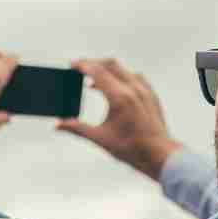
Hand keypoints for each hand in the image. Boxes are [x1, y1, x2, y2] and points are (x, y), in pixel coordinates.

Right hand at [56, 58, 182, 180]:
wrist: (159, 155)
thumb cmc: (131, 148)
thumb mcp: (100, 138)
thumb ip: (77, 128)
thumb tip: (58, 125)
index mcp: (120, 98)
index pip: (98, 72)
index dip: (83, 66)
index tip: (72, 64)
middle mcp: (133, 89)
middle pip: (110, 64)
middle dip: (94, 63)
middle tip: (80, 69)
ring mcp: (144, 90)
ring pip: (123, 70)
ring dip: (107, 70)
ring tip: (94, 81)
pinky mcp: (151, 95)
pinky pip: (134, 77)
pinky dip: (121, 77)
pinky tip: (115, 87)